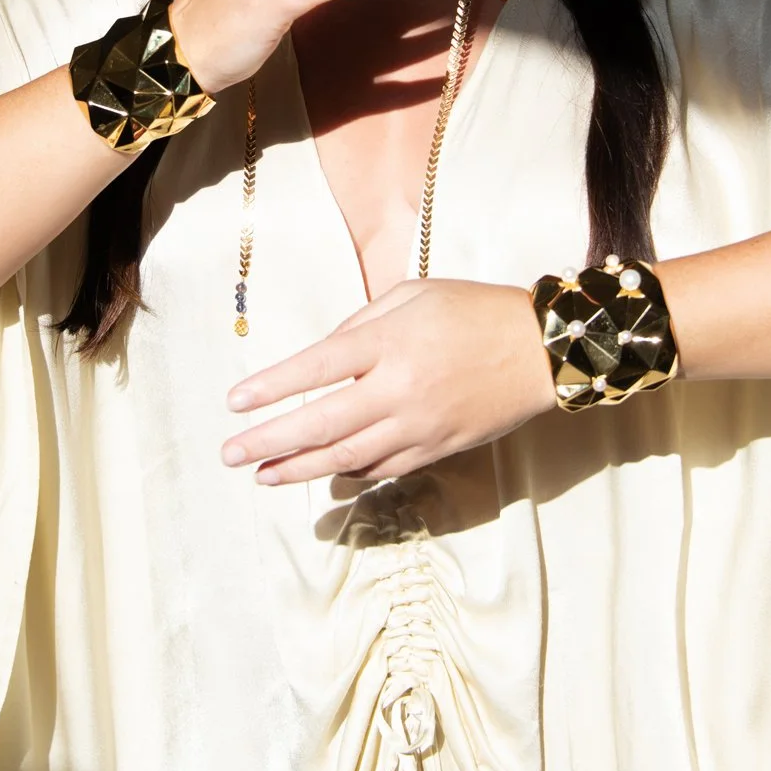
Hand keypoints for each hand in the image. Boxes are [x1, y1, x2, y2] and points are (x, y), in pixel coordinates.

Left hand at [220, 279, 556, 483]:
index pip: (315, 368)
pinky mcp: (437, 449)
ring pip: (346, 458)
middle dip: (269, 442)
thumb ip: (361, 322)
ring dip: (298, 470)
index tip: (234, 403)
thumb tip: (320, 358)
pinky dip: (347, 474)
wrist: (540, 351)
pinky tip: (320, 475)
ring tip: (262, 476)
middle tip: (230, 454)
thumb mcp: (413, 294)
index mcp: (389, 342)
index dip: (271, 388)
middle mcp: (399, 389)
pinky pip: (382, 468)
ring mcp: (418, 426)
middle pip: (320, 424)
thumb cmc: (473, 310)